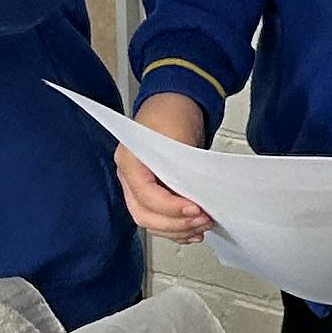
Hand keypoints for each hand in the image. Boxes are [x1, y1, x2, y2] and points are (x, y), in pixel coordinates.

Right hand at [120, 88, 218, 241]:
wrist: (174, 101)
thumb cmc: (171, 112)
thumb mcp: (178, 135)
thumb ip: (182, 167)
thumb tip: (194, 196)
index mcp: (128, 160)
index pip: (146, 195)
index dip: (171, 208)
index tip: (195, 209)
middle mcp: (128, 176)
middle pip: (144, 214)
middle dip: (175, 223)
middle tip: (203, 220)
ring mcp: (137, 186)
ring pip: (151, 221)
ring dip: (177, 229)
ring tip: (202, 226)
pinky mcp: (151, 191)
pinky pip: (158, 218)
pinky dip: (175, 228)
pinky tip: (192, 231)